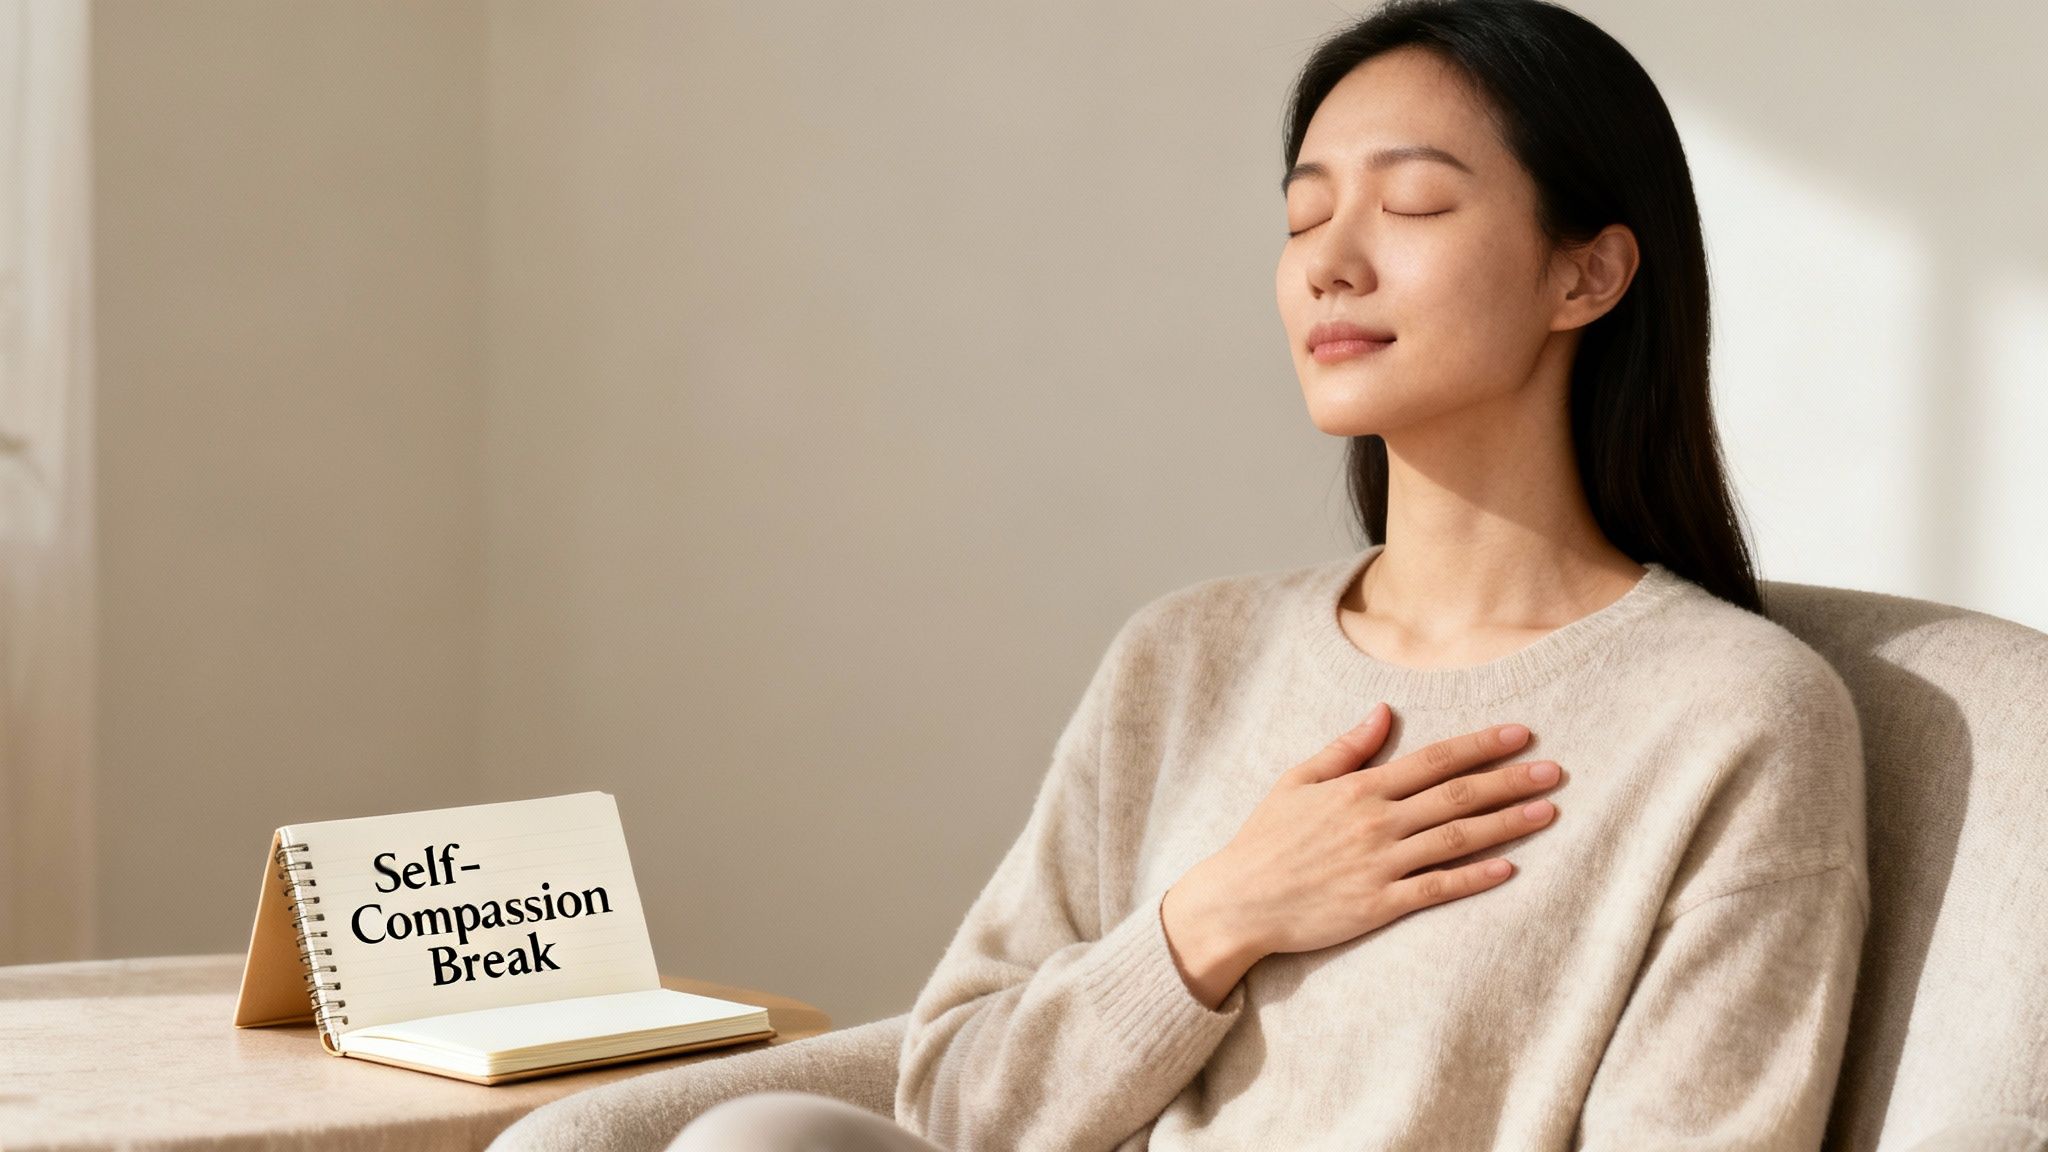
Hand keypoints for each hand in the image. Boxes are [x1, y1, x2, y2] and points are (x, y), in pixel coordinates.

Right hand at [1162, 703, 1563, 1004]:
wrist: (1239, 900)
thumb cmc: (1266, 839)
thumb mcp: (1297, 780)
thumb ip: (1347, 747)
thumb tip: (1385, 711)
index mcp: (1360, 788)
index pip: (1434, 759)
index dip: (1480, 745)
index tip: (1520, 734)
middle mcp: (1377, 823)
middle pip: (1458, 796)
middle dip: (1511, 781)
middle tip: (1555, 771)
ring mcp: (1381, 865)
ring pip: (1457, 839)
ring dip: (1508, 824)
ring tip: (1548, 813)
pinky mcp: (1380, 905)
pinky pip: (1437, 889)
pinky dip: (1475, 878)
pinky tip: (1508, 868)